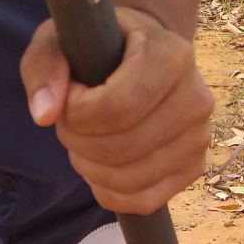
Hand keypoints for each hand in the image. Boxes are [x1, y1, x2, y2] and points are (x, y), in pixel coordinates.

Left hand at [21, 8, 213, 215]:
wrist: (143, 58)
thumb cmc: (99, 47)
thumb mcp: (61, 41)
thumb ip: (45, 67)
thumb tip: (44, 114)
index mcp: (171, 55)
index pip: (120, 106)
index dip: (79, 115)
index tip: (68, 100)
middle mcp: (196, 98)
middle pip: (124, 148)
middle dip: (79, 144)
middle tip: (68, 126)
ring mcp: (199, 138)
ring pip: (132, 180)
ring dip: (91, 170)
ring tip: (81, 145)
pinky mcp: (193, 169)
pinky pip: (144, 201)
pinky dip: (110, 193)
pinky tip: (97, 170)